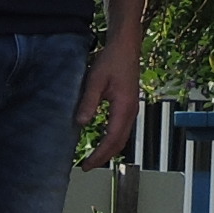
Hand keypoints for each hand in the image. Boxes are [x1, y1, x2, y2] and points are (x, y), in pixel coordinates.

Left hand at [76, 32, 141, 166]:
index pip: (112, 139)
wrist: (126, 46)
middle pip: (119, 143)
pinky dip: (113, 139)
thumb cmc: (112, 60)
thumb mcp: (96, 80)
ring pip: (123, 137)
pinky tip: (102, 140)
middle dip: (104, 157)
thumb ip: (89, 102)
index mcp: (124, 108)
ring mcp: (132, 109)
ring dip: (109, 149)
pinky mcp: (130, 105)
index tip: (87, 165)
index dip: (99, 155)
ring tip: (94, 157)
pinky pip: (123, 129)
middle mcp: (131, 112)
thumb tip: (81, 123)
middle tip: (88, 166)